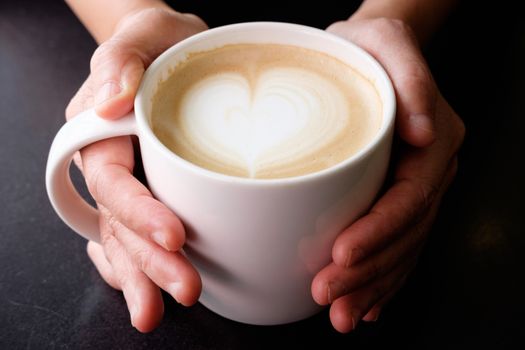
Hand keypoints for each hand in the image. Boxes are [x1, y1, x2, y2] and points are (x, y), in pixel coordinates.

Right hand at [65, 8, 207, 331]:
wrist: (175, 50)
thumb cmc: (162, 43)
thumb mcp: (145, 36)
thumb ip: (121, 62)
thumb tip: (108, 101)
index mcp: (100, 134)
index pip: (114, 183)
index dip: (140, 213)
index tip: (175, 236)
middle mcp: (110, 166)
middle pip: (121, 222)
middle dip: (149, 261)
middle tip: (184, 289)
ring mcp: (129, 184)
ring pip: (126, 238)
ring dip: (144, 276)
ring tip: (161, 309)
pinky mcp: (151, 192)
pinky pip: (136, 236)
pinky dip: (141, 265)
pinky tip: (151, 289)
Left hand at [312, 18, 464, 332]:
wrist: (369, 52)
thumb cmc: (370, 47)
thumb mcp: (387, 43)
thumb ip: (412, 81)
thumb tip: (424, 134)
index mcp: (433, 142)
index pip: (408, 198)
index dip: (378, 232)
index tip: (341, 256)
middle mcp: (429, 170)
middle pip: (403, 233)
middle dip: (367, 271)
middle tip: (329, 298)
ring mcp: (415, 187)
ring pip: (400, 248)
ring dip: (372, 286)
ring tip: (342, 314)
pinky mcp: (394, 196)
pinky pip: (396, 244)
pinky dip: (382, 278)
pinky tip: (367, 303)